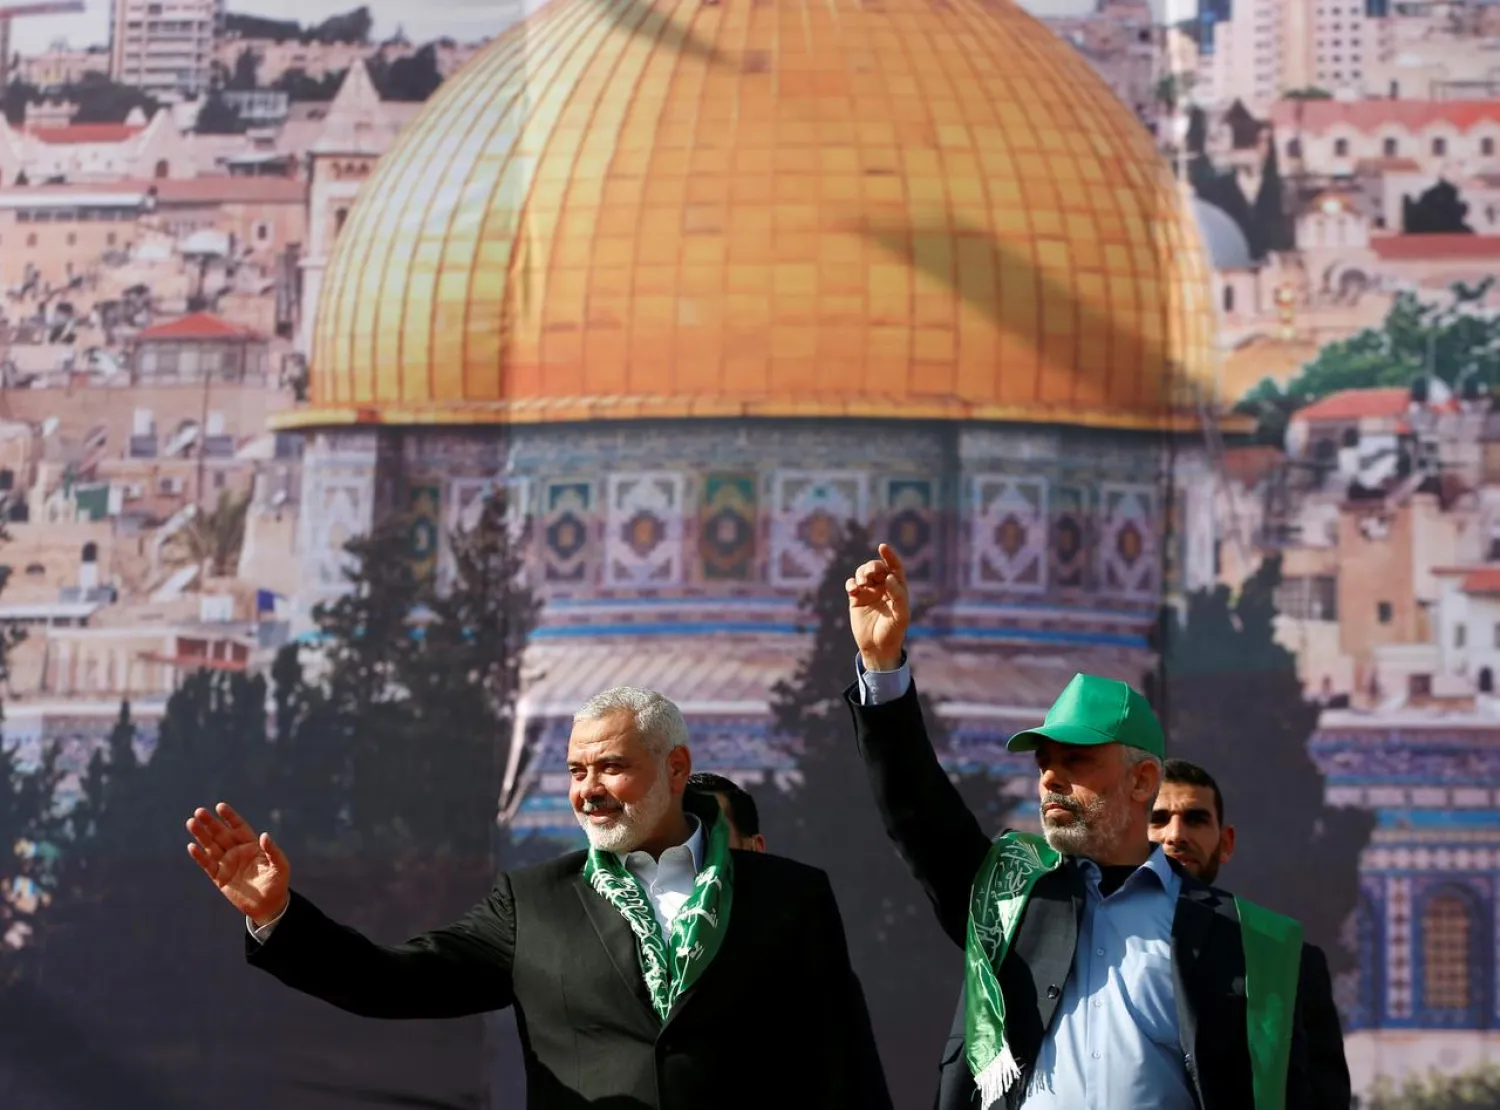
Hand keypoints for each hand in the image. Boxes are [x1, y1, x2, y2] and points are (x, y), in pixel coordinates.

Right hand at [186, 802, 289, 926]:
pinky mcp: (219, 877)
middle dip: (210, 823)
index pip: (238, 827)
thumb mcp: (280, 866)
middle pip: (221, 834)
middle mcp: (237, 851)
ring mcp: (227, 863)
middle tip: (199, 811)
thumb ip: (273, 851)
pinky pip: (207, 864)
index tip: (220, 806)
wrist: (268, 905)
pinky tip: (192, 847)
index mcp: (251, 844)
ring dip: (201, 835)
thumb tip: (264, 835)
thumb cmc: (277, 882)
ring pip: (211, 846)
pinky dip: (199, 856)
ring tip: (191, 823)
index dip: (230, 817)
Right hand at [846, 543, 908, 671]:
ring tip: (861, 584)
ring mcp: (869, 592)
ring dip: (861, 574)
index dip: (889, 556)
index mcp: (897, 588)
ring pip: (863, 573)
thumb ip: (898, 595)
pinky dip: (851, 584)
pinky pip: (851, 584)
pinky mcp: (856, 599)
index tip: (882, 547)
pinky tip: (853, 590)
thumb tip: (889, 577)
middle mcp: (883, 587)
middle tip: (870, 575)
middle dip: (872, 567)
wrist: (878, 648)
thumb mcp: (901, 615)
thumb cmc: (894, 632)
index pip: (895, 567)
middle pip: (877, 567)